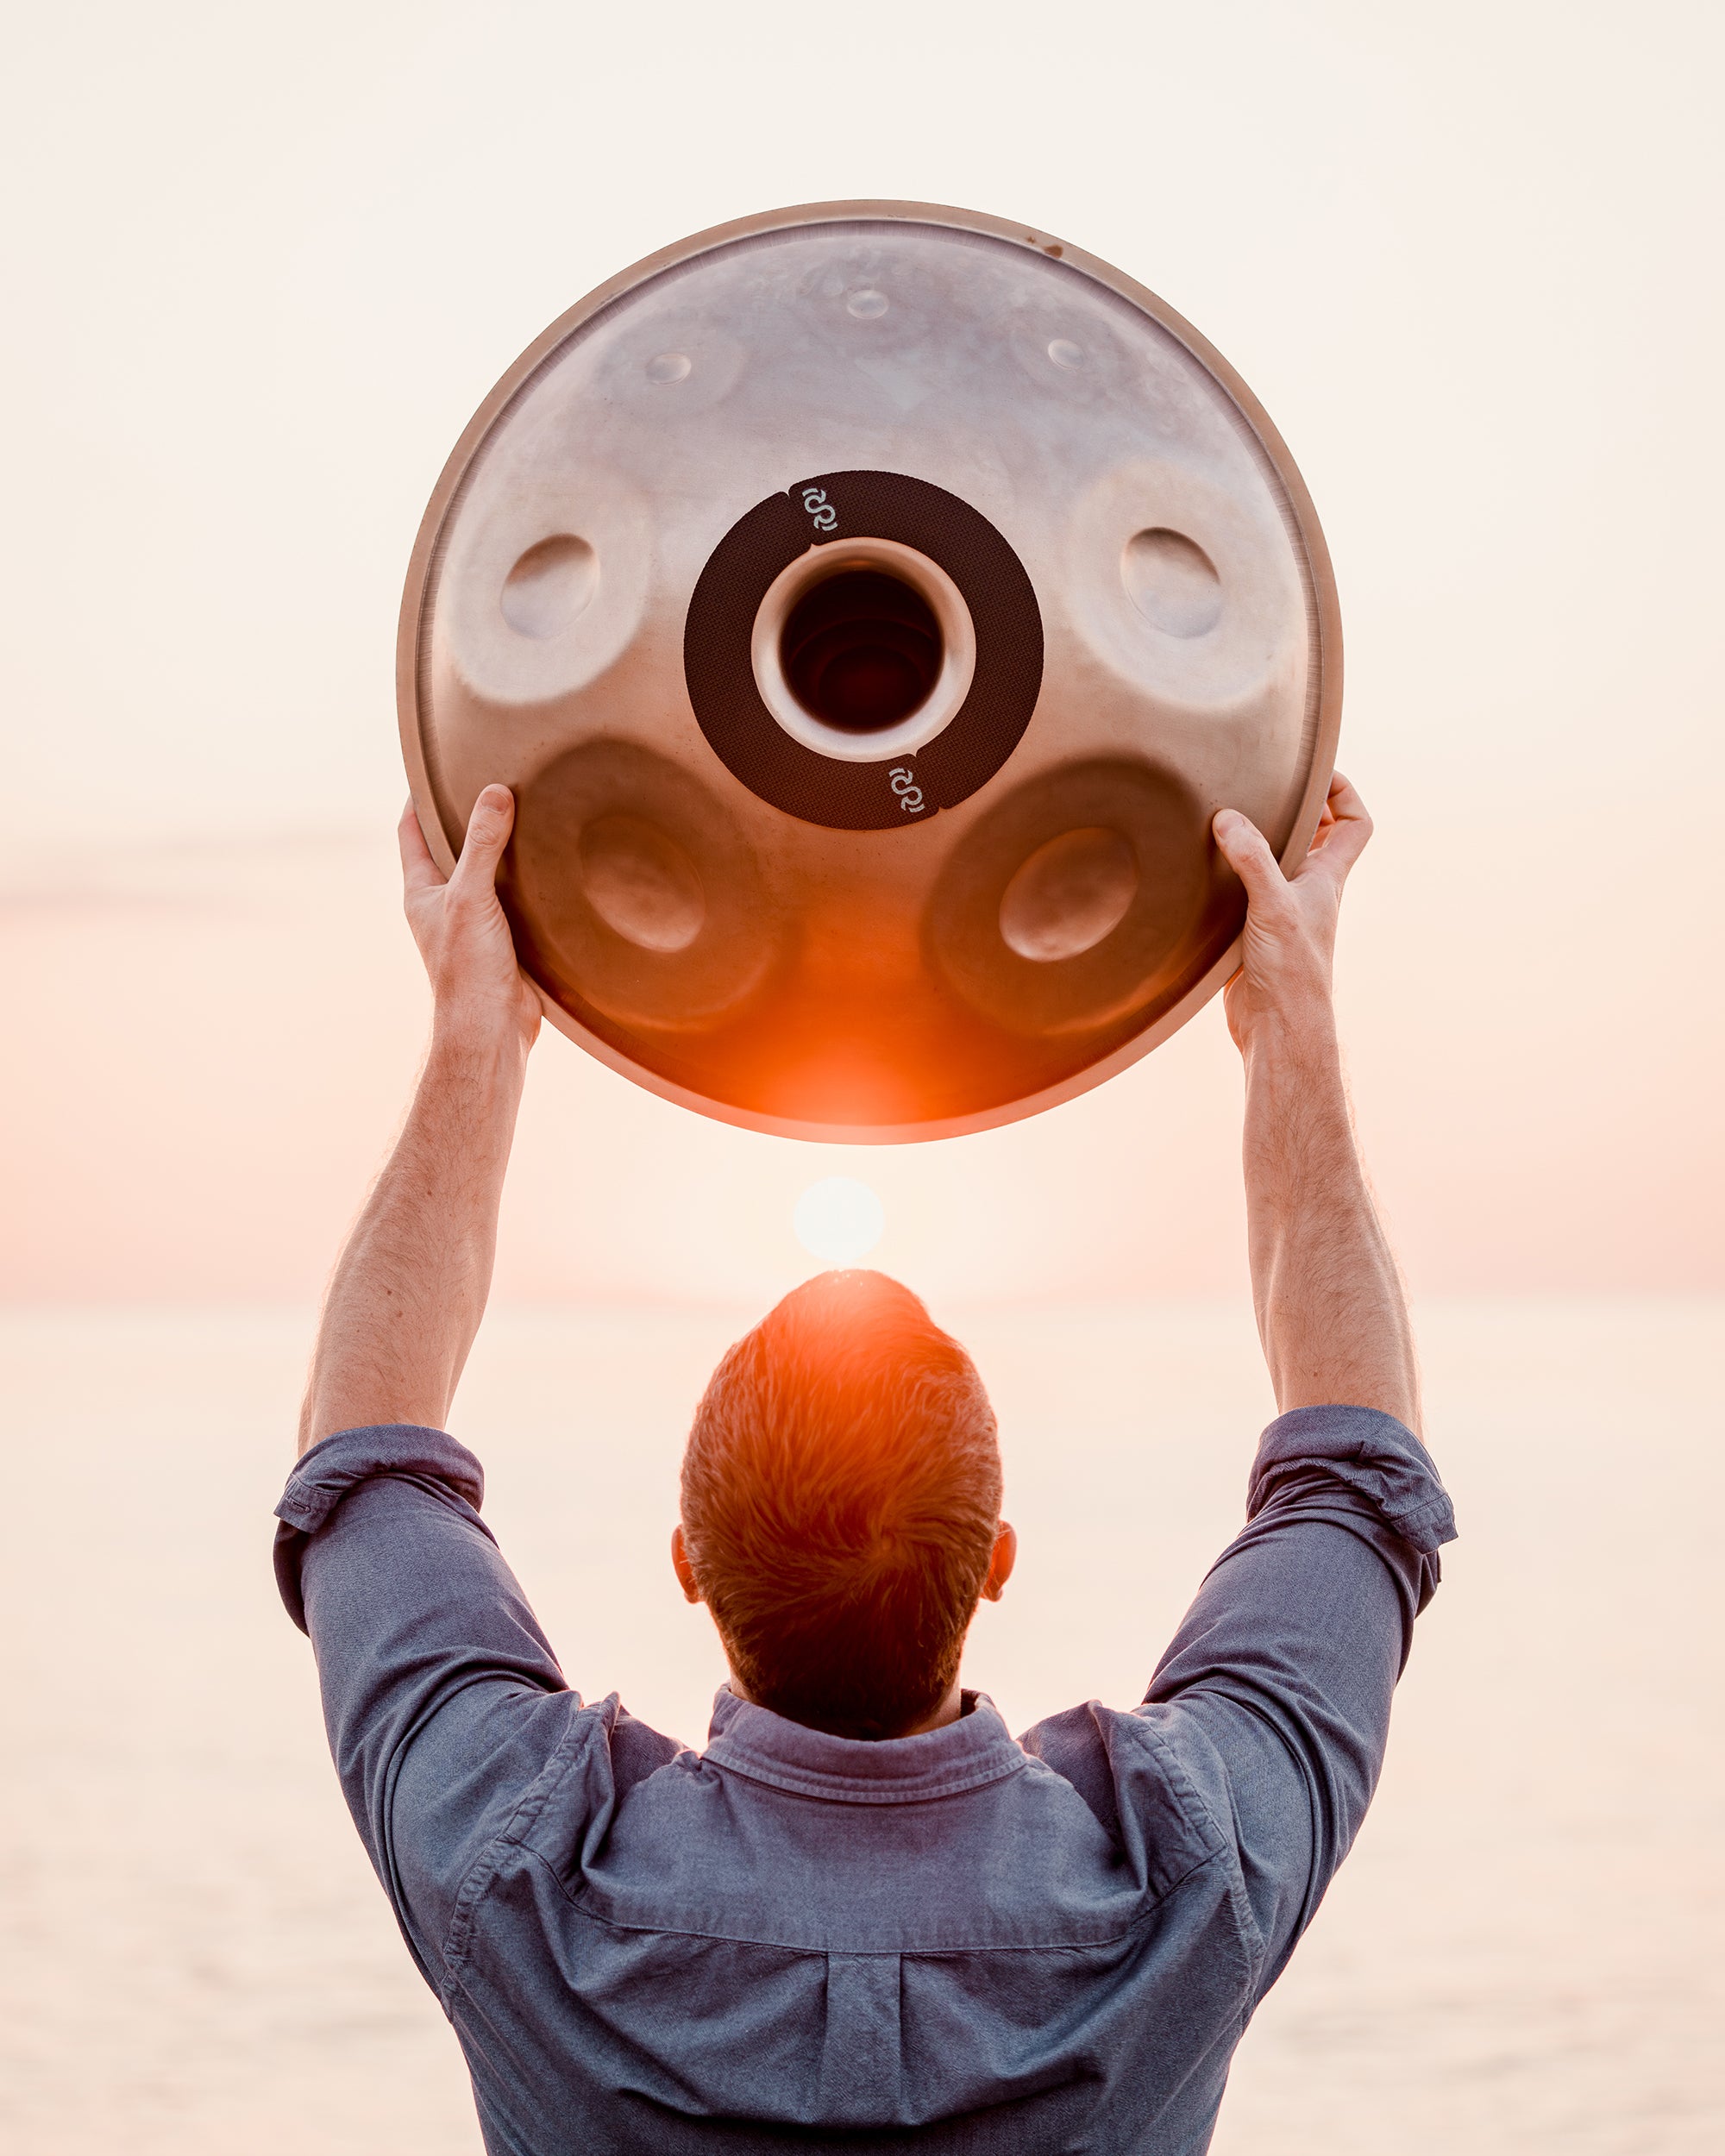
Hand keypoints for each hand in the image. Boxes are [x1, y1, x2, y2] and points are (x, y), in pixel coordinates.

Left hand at [399, 786, 541, 1048]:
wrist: (492, 1029)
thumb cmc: (468, 969)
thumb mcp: (471, 897)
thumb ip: (482, 846)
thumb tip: (495, 793)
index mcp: (421, 891)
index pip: (410, 831)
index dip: (419, 798)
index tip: (435, 768)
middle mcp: (443, 904)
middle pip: (450, 849)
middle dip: (467, 818)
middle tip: (494, 782)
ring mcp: (474, 922)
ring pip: (486, 874)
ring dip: (503, 850)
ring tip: (529, 814)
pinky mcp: (505, 940)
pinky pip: (514, 900)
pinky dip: (528, 881)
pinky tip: (551, 866)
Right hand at [1212, 773, 1372, 1052]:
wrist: (1277, 1028)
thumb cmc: (1291, 971)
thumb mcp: (1273, 905)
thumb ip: (1253, 859)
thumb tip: (1227, 818)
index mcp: (1327, 878)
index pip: (1355, 824)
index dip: (1344, 794)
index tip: (1316, 776)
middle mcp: (1308, 891)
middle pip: (1317, 838)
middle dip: (1296, 810)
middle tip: (1264, 791)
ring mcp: (1281, 911)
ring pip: (1277, 863)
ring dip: (1258, 841)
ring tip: (1227, 819)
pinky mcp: (1252, 932)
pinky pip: (1245, 890)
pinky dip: (1230, 874)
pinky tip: (1203, 869)